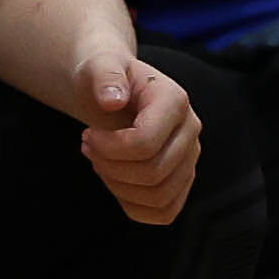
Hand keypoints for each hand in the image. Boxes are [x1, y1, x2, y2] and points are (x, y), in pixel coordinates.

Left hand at [68, 48, 198, 223]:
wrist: (114, 88)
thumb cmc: (104, 77)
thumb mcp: (97, 65)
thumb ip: (104, 75)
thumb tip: (112, 100)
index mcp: (175, 100)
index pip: (146, 143)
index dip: (108, 149)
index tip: (87, 135)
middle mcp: (191, 129)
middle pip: (153, 173)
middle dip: (109, 167)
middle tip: (88, 148)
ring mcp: (190, 157)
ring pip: (159, 197)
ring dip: (119, 187)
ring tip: (101, 163)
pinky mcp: (183, 179)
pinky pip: (165, 212)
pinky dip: (134, 207)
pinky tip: (115, 182)